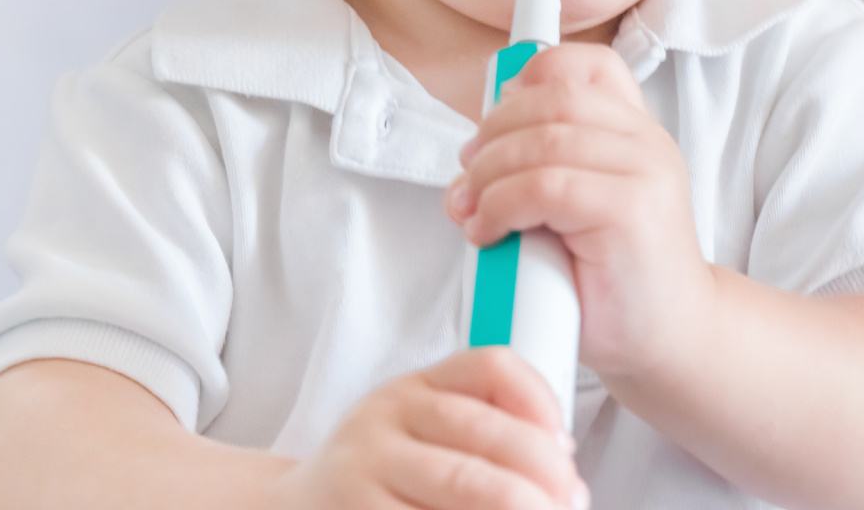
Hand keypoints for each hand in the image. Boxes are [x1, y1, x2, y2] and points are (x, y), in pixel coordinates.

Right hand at [272, 349, 586, 509]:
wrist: (290, 509)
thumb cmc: (382, 478)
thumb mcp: (421, 434)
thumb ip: (484, 434)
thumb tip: (565, 477)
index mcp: (414, 388)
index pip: (489, 368)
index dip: (540, 401)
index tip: (568, 446)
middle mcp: (384, 419)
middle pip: (481, 436)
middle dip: (542, 474)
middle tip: (573, 501)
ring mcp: (362, 472)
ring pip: (460, 485)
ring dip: (521, 506)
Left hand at [446, 43, 714, 380]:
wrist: (670, 339)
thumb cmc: (614, 282)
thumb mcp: (577, 210)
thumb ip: (544, 168)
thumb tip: (473, 153)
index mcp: (636, 132)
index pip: (587, 67)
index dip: (531, 75)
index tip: (494, 118)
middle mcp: (647, 142)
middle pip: (550, 100)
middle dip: (491, 135)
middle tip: (467, 177)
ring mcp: (645, 173)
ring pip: (543, 141)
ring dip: (488, 175)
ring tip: (472, 211)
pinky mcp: (630, 211)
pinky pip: (545, 186)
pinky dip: (500, 205)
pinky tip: (488, 230)